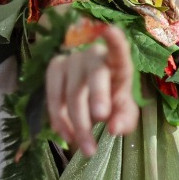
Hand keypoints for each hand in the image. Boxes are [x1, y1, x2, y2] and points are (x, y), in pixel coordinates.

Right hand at [44, 23, 139, 155]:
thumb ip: (125, 120)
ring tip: (88, 149)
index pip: (119, 50)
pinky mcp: (54, 69)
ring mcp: (72, 61)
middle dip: (98, 95)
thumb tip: (114, 128)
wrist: (90, 103)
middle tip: (101, 117)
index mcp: (119, 64)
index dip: (115, 40)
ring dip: (79, 123)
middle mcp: (95, 57)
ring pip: (72, 92)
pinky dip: (60, 120)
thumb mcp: (125, 114)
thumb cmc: (113, 104)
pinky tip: (68, 136)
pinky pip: (53, 97)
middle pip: (95, 74)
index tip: (110, 30)